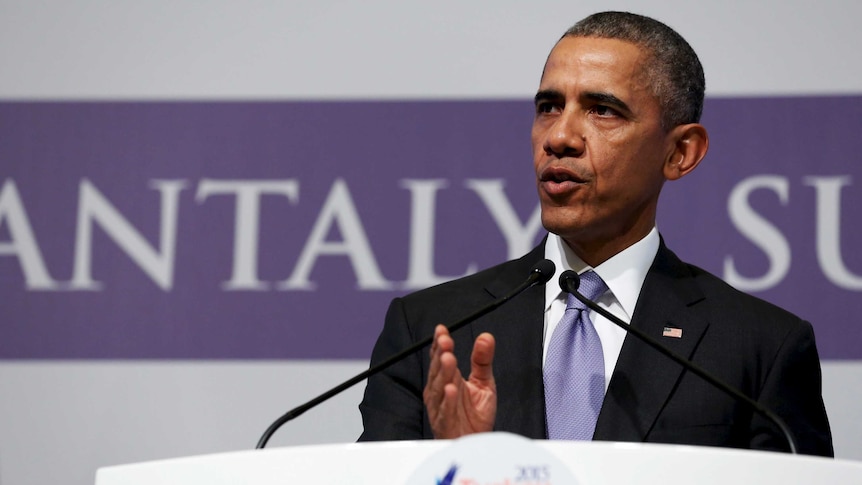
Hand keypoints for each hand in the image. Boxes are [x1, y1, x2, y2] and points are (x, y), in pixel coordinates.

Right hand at [423, 324, 496, 438]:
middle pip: (437, 369)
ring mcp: (440, 407)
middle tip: (446, 341)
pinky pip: (445, 411)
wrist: (476, 444)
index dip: (440, 343)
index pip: (440, 357)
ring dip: (443, 372)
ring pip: (439, 387)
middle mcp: (440, 391)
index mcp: (447, 378)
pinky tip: (451, 389)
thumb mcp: (483, 382)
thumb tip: (486, 337)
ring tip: (449, 358)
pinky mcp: (446, 423)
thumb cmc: (475, 415)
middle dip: (441, 354)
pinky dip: (447, 400)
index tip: (442, 330)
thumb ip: (482, 360)